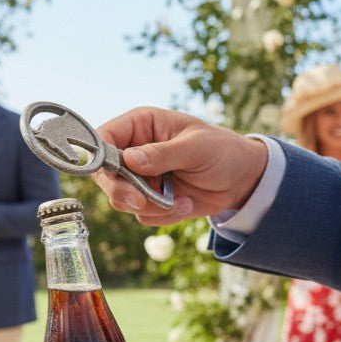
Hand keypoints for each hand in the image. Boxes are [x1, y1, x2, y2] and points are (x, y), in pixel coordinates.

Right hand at [94, 107, 267, 224]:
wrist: (241, 179)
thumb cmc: (221, 150)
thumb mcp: (196, 147)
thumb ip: (163, 153)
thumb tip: (130, 160)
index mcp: (140, 126)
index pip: (103, 138)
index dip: (99, 157)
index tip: (111, 175)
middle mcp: (133, 151)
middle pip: (104, 175)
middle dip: (122, 191)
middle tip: (140, 202)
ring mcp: (139, 178)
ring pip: (121, 199)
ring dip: (150, 206)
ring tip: (182, 201)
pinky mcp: (148, 200)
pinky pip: (141, 215)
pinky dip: (163, 215)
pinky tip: (185, 205)